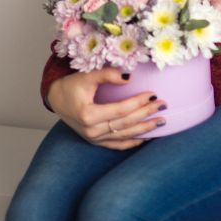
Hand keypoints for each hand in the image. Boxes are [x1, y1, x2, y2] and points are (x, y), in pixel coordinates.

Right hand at [47, 66, 166, 149]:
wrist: (56, 99)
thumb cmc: (71, 86)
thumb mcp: (87, 76)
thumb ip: (107, 74)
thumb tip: (129, 76)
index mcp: (89, 115)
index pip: (121, 110)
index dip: (138, 102)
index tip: (153, 94)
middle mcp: (92, 131)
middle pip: (125, 124)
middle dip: (146, 114)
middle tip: (163, 105)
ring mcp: (94, 139)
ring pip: (124, 136)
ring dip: (144, 129)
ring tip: (161, 122)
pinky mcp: (95, 142)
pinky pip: (117, 145)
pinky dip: (132, 142)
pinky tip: (145, 138)